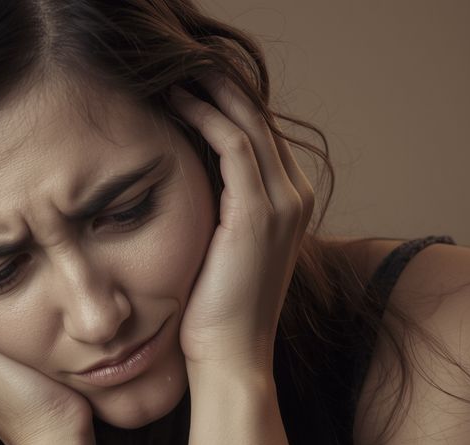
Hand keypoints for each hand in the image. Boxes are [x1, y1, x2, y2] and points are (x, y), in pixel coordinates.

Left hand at [168, 75, 314, 375]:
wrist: (230, 359)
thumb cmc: (216, 311)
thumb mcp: (221, 249)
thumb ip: (218, 209)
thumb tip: (186, 177)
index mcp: (290, 203)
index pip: (260, 133)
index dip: (226, 101)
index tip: (188, 80)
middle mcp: (296, 196)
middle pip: (258, 117)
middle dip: (219, 84)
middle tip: (180, 60)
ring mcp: (283, 202)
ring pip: (247, 121)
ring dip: (209, 89)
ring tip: (173, 69)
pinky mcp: (258, 211)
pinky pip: (232, 144)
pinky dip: (203, 115)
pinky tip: (174, 101)